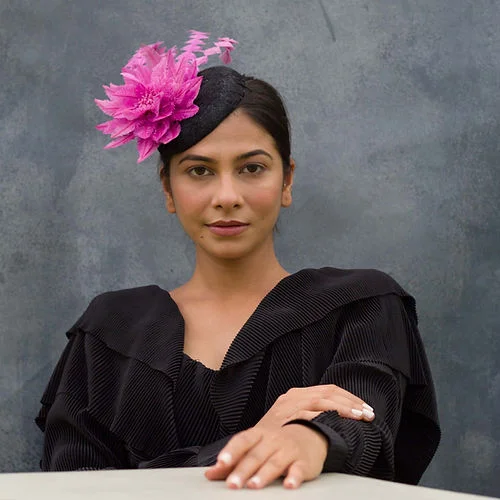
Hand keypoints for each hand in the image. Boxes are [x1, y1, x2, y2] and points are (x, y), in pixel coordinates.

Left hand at [205, 424, 327, 488]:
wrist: (310, 433)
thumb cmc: (276, 442)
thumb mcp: (255, 446)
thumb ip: (233, 460)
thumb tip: (210, 473)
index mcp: (258, 435)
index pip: (242, 440)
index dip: (231, 451)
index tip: (221, 462)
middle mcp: (272, 441)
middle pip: (256, 455)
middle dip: (243, 470)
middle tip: (232, 484)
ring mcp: (288, 450)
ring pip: (274, 463)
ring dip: (263, 474)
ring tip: (253, 485)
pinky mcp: (303, 462)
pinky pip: (298, 469)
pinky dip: (294, 477)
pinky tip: (289, 485)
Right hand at [255, 385, 373, 430]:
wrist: (247, 445)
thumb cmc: (271, 438)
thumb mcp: (289, 421)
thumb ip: (308, 416)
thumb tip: (335, 419)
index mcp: (296, 394)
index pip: (328, 390)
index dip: (349, 398)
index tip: (365, 408)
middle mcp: (293, 396)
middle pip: (329, 392)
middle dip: (352, 402)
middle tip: (369, 414)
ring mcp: (288, 404)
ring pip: (322, 399)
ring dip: (344, 408)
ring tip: (360, 417)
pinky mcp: (284, 415)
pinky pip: (308, 412)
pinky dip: (324, 415)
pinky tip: (338, 422)